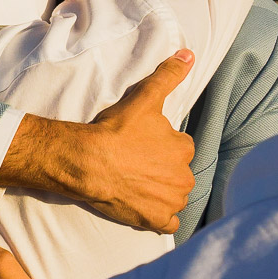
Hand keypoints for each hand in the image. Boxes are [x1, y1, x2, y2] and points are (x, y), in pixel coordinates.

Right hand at [0, 50, 196, 233]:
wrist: (88, 162)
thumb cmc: (116, 130)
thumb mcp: (145, 97)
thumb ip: (169, 75)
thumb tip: (189, 55)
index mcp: (184, 149)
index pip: (181, 147)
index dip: (163, 146)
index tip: (145, 145)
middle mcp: (184, 177)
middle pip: (179, 173)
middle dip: (163, 170)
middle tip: (138, 165)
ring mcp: (171, 201)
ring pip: (175, 196)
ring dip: (162, 193)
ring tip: (137, 184)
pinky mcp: (157, 221)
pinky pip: (169, 224)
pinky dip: (161, 218)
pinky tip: (146, 209)